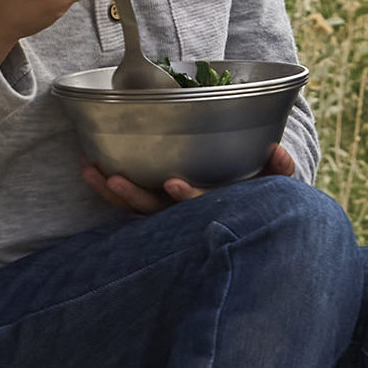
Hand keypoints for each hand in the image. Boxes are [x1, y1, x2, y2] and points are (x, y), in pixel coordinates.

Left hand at [86, 139, 299, 215]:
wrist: (247, 211)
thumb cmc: (259, 193)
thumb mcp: (274, 182)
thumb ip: (278, 169)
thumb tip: (279, 152)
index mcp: (215, 207)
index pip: (200, 205)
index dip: (187, 195)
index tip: (172, 183)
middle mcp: (186, 216)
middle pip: (157, 210)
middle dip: (135, 195)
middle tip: (116, 179)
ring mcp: (167, 212)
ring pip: (136, 206)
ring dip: (112, 190)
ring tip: (90, 170)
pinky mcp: (154, 206)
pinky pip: (127, 201)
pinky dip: (107, 187)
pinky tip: (88, 169)